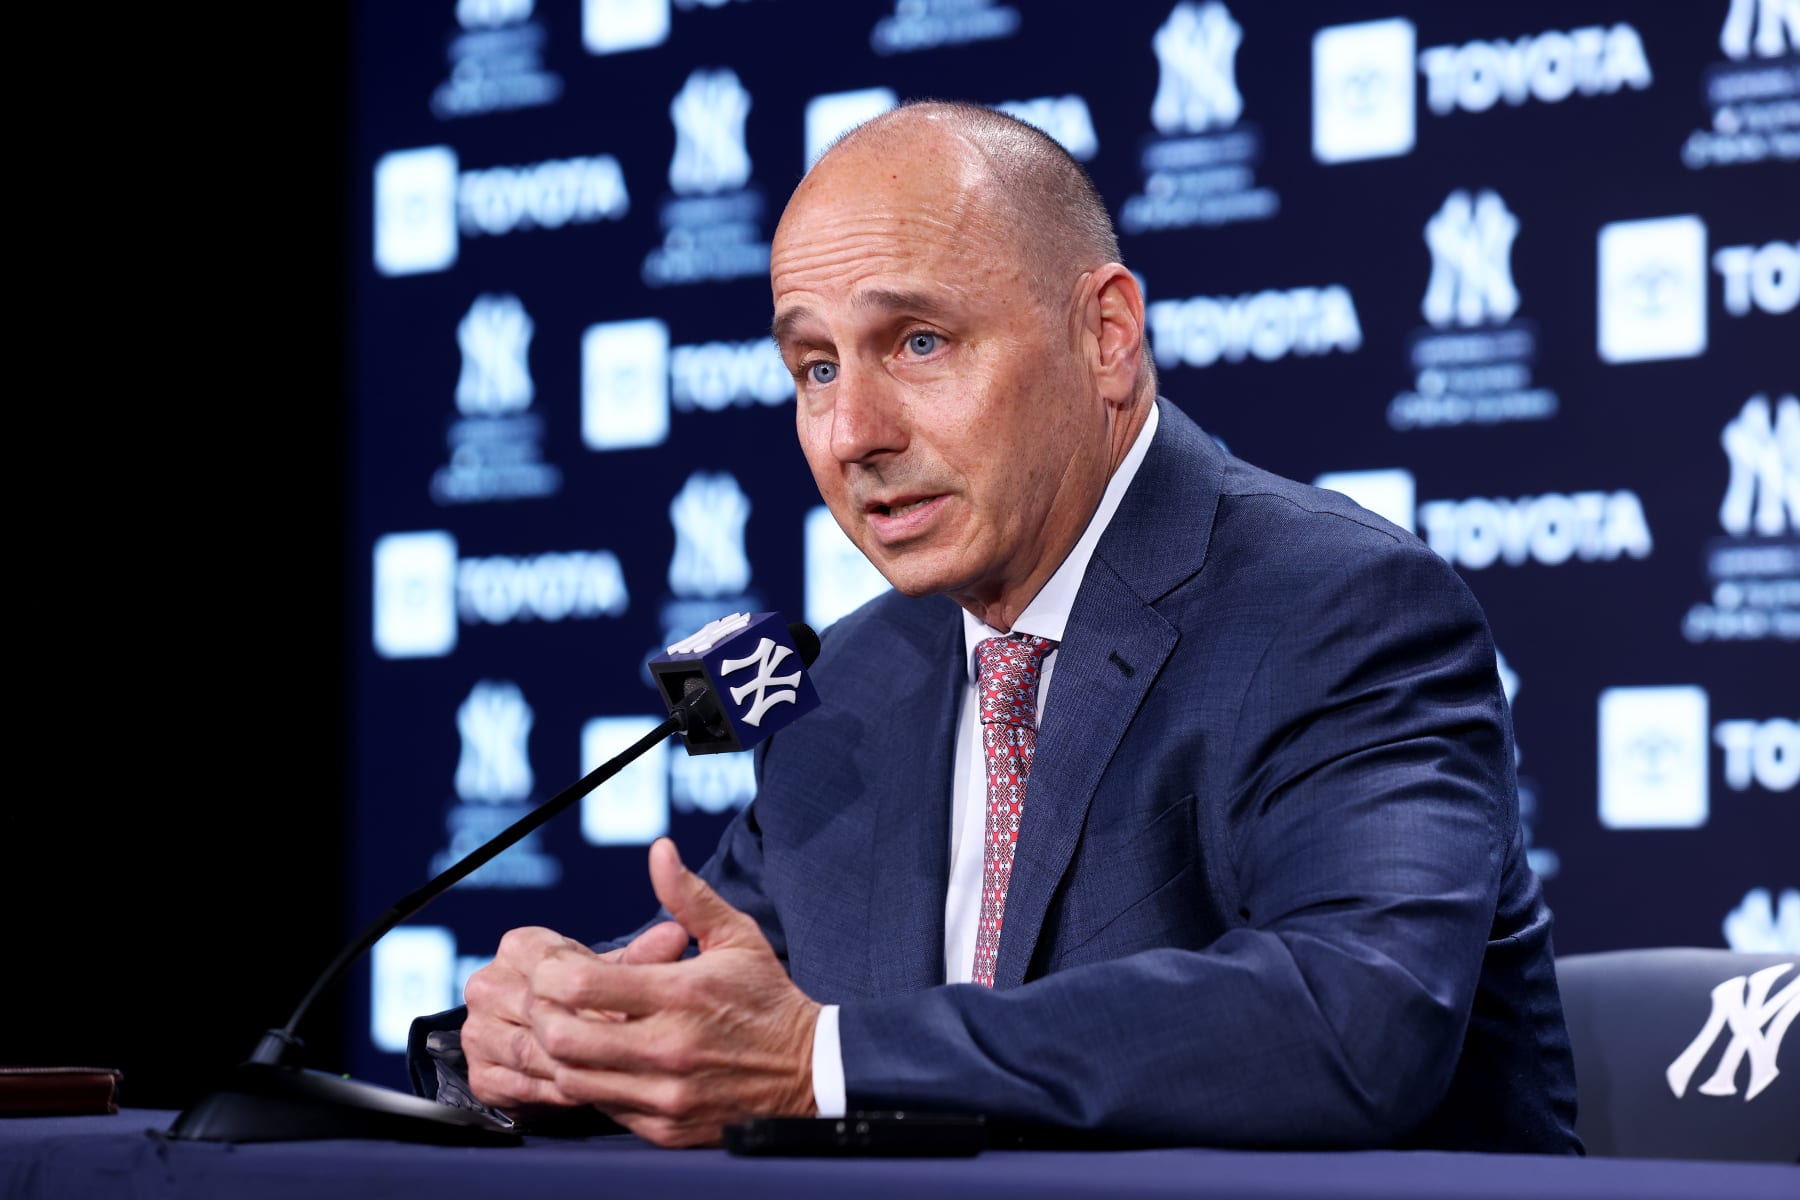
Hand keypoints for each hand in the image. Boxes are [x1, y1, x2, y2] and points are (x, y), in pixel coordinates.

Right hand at [462, 920, 690, 1118]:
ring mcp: (477, 1031)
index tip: (629, 1009)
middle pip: (537, 1010)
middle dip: (585, 1030)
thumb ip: (642, 956)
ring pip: (528, 1050)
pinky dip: (554, 1092)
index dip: (591, 989)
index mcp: (518, 948)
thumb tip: (675, 937)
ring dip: (572, 1064)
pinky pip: (518, 1085)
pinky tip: (587, 1093)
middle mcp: (487, 986)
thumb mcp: (618, 972)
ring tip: (613, 1070)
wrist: (563, 1042)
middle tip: (629, 1046)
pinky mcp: (481, 1074)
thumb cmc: (593, 997)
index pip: (551, 964)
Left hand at [526, 837, 820, 1146]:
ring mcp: (664, 1093)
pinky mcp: (664, 1128)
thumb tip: (659, 850)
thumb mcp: (736, 936)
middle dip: (541, 1014)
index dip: (550, 971)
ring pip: (572, 1079)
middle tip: (548, 999)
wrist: (809, 1071)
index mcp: (681, 993)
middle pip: (563, 1037)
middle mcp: (668, 1047)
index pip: (582, 985)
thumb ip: (689, 895)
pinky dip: (588, 1082)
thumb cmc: (767, 998)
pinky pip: (601, 1107)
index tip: (553, 963)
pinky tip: (599, 1061)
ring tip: (571, 1028)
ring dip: (558, 1053)